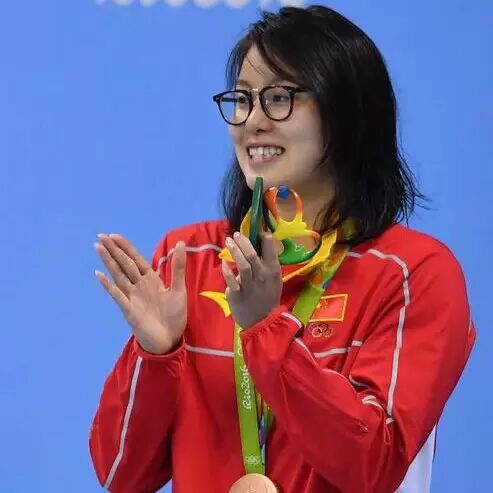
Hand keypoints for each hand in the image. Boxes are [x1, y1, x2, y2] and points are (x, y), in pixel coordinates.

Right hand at [94, 234, 186, 353]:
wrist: (169, 340)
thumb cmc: (173, 316)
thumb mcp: (179, 289)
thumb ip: (178, 267)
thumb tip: (181, 243)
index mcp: (151, 280)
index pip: (136, 259)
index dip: (126, 247)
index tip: (115, 235)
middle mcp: (139, 286)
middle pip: (124, 264)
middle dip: (114, 250)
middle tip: (101, 235)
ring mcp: (132, 297)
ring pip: (118, 276)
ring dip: (108, 262)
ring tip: (98, 248)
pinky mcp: (129, 310)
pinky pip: (118, 296)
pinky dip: (109, 286)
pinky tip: (100, 275)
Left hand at [222, 231, 281, 327]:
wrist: (262, 321)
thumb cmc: (268, 296)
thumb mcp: (275, 278)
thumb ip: (268, 262)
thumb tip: (260, 243)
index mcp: (273, 270)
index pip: (269, 247)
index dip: (262, 236)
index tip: (256, 231)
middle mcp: (262, 275)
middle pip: (252, 254)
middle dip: (242, 241)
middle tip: (236, 234)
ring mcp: (249, 285)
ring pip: (242, 264)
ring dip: (234, 251)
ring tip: (228, 241)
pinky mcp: (237, 293)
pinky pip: (230, 279)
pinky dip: (226, 269)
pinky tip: (224, 262)